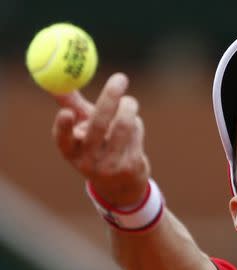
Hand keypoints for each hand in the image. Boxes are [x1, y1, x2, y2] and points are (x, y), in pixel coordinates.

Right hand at [52, 73, 149, 207]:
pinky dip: (136, 123)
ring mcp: (110, 165)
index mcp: (71, 151)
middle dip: (109, 98)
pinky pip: (135, 132)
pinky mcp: (130, 165)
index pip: (62, 141)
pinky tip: (134, 130)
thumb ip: (72, 106)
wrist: (121, 182)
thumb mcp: (83, 128)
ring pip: (123, 125)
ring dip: (129, 106)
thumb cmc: (99, 145)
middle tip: (120, 78)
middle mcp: (88, 161)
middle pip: (98, 126)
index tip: (67, 111)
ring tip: (130, 102)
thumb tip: (57, 83)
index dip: (63, 127)